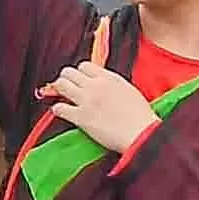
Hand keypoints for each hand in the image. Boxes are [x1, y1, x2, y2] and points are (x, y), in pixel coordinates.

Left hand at [40, 58, 158, 159]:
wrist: (141, 133)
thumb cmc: (140, 116)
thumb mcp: (128, 90)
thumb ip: (112, 84)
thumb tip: (102, 84)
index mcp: (109, 78)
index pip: (84, 65)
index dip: (80, 73)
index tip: (81, 80)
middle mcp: (95, 86)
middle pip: (69, 72)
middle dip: (66, 78)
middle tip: (67, 86)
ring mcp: (86, 101)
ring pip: (61, 85)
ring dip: (59, 90)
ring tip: (62, 96)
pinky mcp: (80, 117)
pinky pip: (59, 108)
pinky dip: (57, 109)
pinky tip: (61, 112)